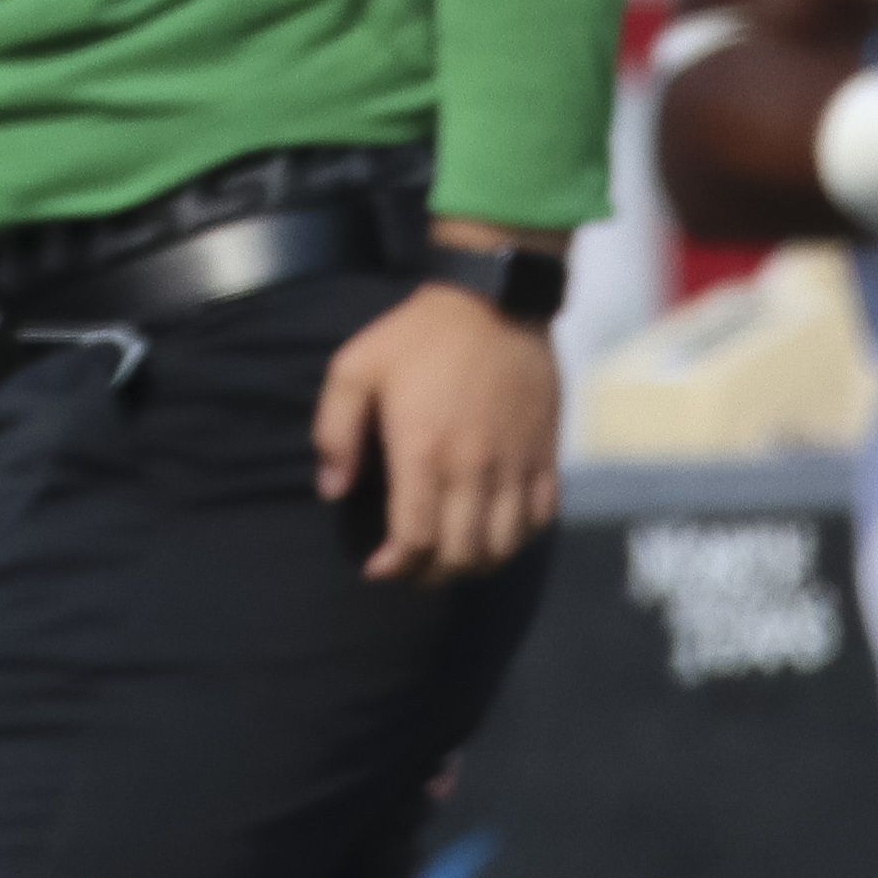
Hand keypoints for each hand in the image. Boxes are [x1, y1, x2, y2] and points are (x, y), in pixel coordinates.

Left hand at [314, 278, 562, 583]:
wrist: (494, 303)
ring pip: (505, 545)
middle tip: (411, 570)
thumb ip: (334, 432)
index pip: (416, 537)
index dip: (396, 565)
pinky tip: (495, 534)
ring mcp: (516, 465)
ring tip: (450, 559)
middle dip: (432, 574)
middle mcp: (474, 468)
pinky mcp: (545, 455)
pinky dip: (519, 539)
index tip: (379, 569)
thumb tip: (332, 489)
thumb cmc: (417, 337)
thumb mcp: (354, 369)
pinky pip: (541, 517)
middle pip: (462, 552)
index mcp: (424, 451)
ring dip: (476, 563)